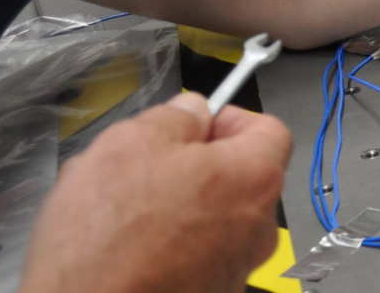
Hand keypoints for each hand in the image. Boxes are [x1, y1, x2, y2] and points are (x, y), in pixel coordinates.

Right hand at [21, 93, 290, 292]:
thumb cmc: (110, 236)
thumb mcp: (130, 145)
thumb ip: (172, 117)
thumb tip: (192, 111)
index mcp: (254, 178)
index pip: (269, 130)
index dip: (229, 119)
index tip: (193, 122)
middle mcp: (258, 228)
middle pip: (238, 176)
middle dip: (193, 164)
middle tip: (144, 166)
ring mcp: (234, 268)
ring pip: (210, 217)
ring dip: (174, 206)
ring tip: (119, 212)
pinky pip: (192, 254)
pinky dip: (165, 245)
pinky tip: (120, 248)